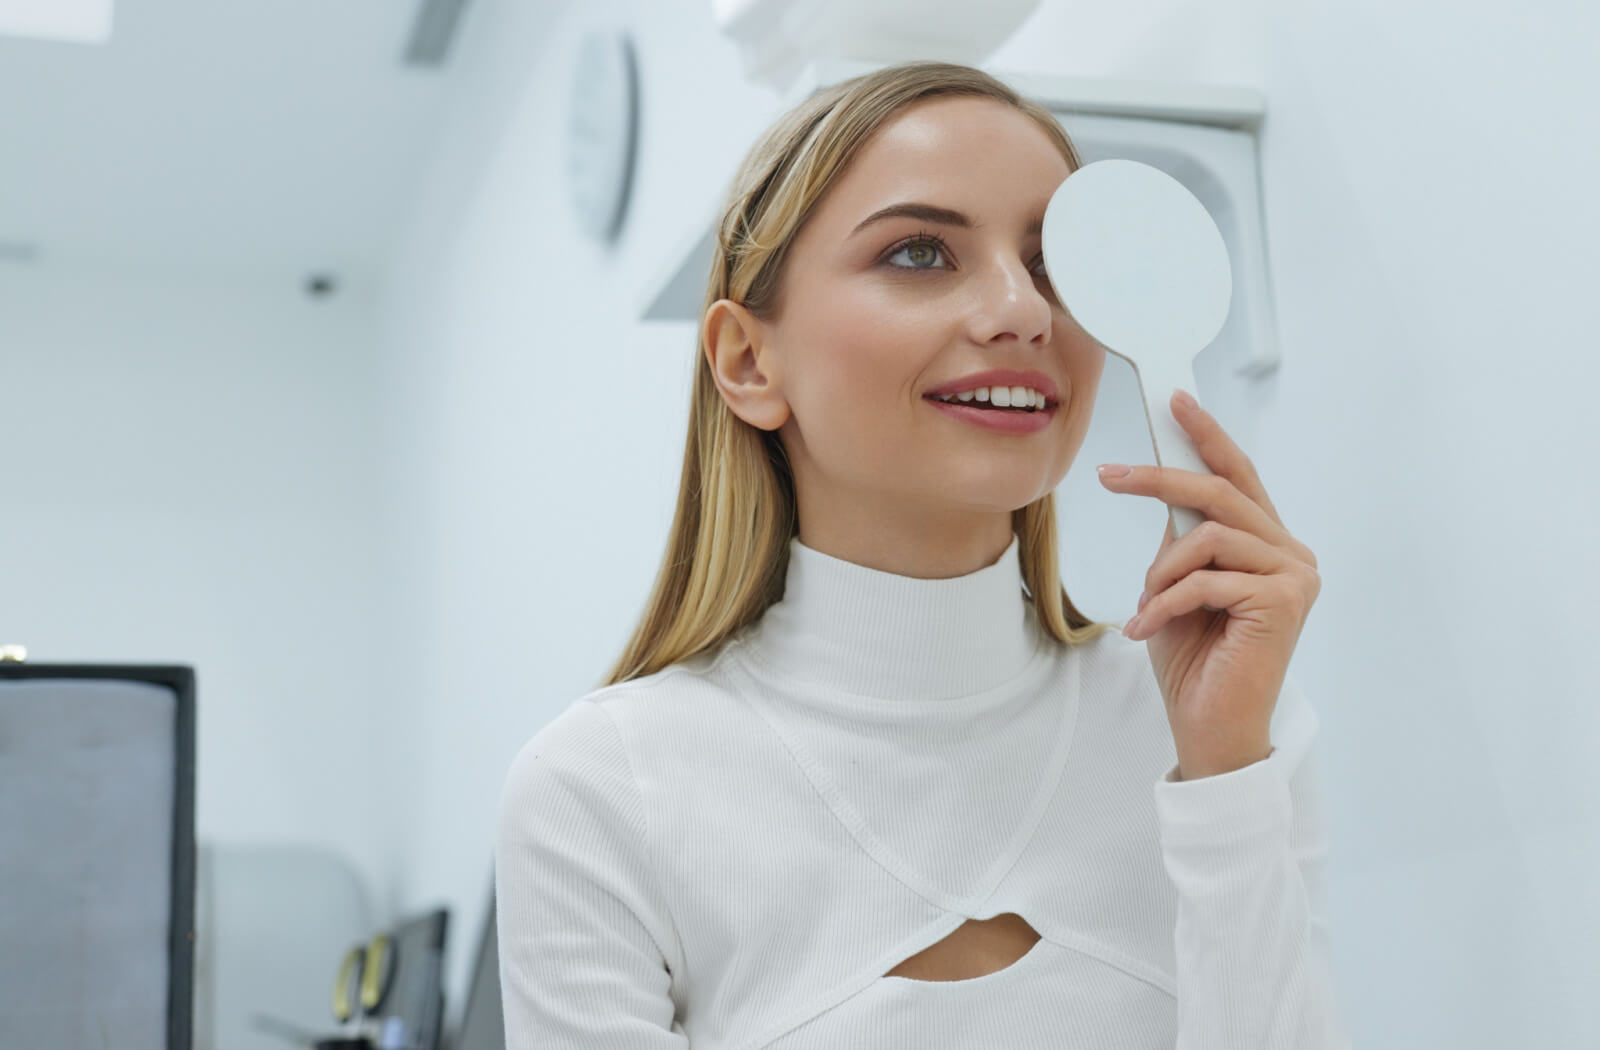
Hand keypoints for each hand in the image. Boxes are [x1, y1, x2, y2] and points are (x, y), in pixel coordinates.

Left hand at [1096, 390, 1321, 780]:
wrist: (1210, 726)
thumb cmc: (1194, 661)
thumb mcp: (1176, 586)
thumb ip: (1182, 540)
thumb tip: (1164, 492)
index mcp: (1269, 545)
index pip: (1238, 476)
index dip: (1207, 437)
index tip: (1175, 402)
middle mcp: (1291, 554)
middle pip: (1221, 492)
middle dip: (1160, 480)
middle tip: (1109, 476)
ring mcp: (1294, 576)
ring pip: (1210, 536)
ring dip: (1162, 571)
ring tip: (1145, 605)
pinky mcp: (1285, 601)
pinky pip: (1207, 579)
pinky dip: (1166, 603)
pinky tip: (1148, 629)